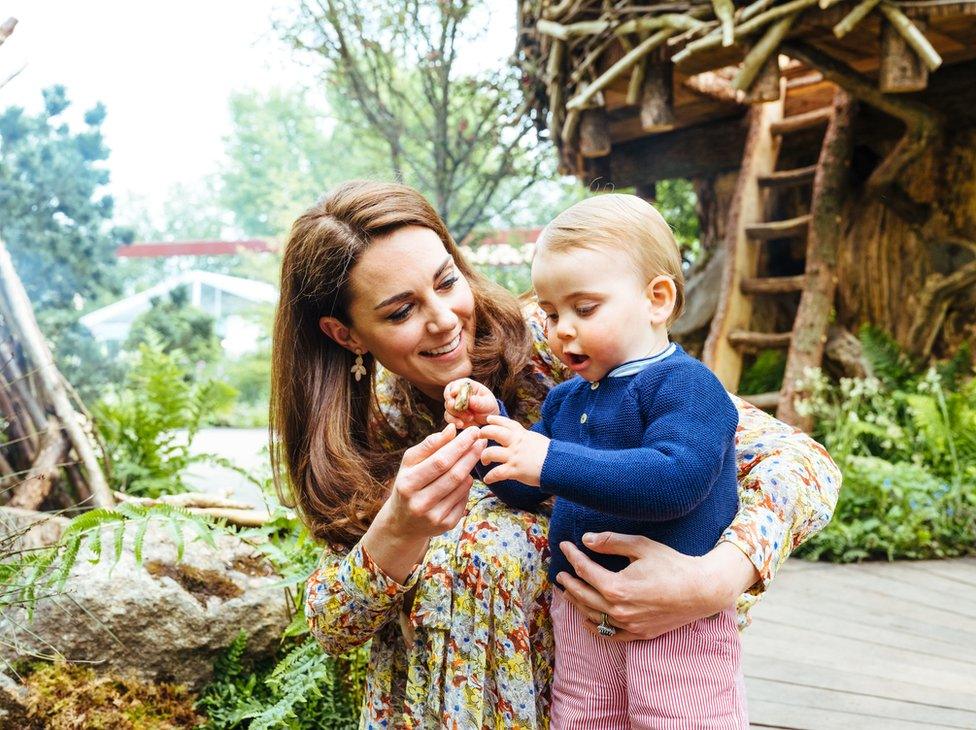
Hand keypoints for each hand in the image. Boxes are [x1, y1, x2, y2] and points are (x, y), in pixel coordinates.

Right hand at [443, 378, 497, 427]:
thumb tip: (471, 400)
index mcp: (466, 386)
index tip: (454, 393)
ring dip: (456, 414)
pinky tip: (461, 424)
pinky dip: (454, 421)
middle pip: (448, 396)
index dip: (453, 388)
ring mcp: (454, 404)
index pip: (456, 384)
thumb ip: (480, 402)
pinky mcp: (453, 414)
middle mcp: (457, 393)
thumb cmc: (489, 406)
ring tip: (470, 418)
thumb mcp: (488, 403)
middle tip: (460, 409)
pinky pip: (448, 417)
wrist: (488, 419)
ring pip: (448, 407)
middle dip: (452, 404)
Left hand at [478, 414, 548, 486]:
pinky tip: (488, 479)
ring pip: (490, 453)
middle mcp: (515, 443)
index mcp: (522, 434)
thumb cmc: (549, 454)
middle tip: (479, 437)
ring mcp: (514, 456)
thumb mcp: (535, 439)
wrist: (558, 465)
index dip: (495, 420)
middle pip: (493, 432)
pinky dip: (490, 477)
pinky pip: (496, 473)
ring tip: (484, 461)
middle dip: (483, 433)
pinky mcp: (514, 470)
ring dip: (484, 457)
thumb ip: (524, 437)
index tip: (488, 419)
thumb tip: (518, 437)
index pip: (506, 422)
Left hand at [555, 534, 757, 640]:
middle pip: (583, 596)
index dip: (573, 556)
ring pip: (593, 616)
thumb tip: (586, 540)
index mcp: (617, 587)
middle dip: (569, 582)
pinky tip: (587, 620)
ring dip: (577, 603)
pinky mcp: (639, 633)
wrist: (702, 591)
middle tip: (560, 573)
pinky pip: (609, 634)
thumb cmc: (673, 565)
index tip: (565, 545)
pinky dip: (595, 627)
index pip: (585, 570)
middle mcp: (619, 610)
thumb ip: (611, 543)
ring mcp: (628, 625)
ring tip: (569, 592)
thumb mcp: (641, 546)